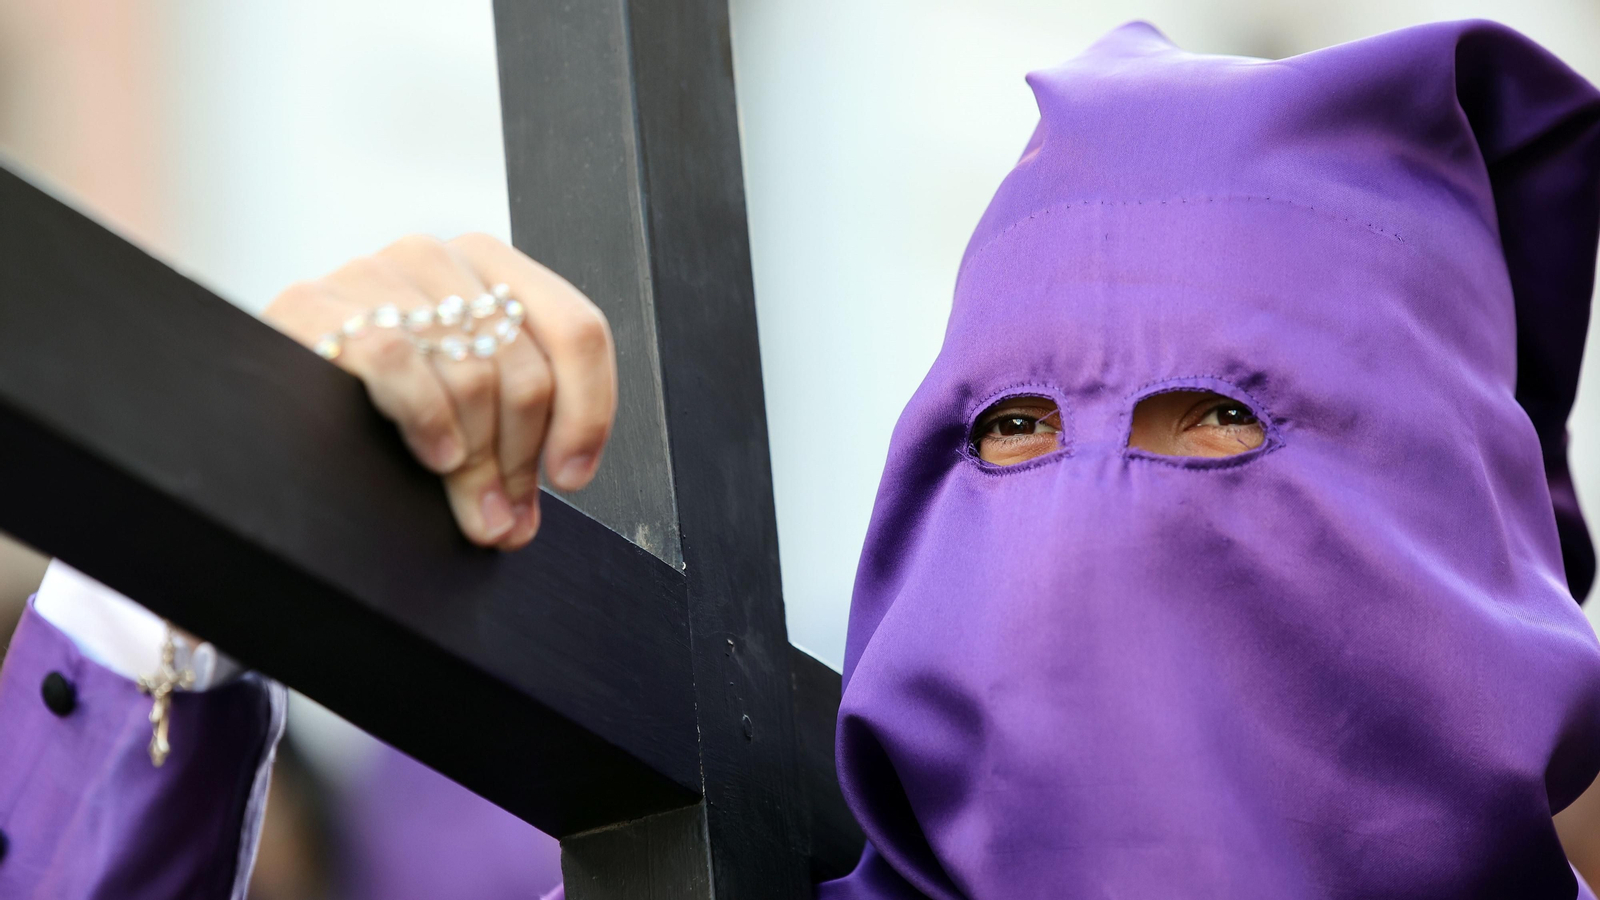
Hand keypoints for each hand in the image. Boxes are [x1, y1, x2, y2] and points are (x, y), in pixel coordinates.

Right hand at [264, 233, 615, 549]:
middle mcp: (438, 258)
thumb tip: (515, 524)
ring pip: (473, 376)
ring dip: (480, 462)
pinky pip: (398, 361)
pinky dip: (427, 417)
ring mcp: (374, 274)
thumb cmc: (369, 401)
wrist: (252, 390)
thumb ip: (504, 448)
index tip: (572, 479)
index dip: (589, 412)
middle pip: (526, 372)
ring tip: (471, 511)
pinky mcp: (314, 304)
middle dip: (522, 462)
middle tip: (504, 520)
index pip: (578, 330)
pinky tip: (434, 456)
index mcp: (491, 268)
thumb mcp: (459, 409)